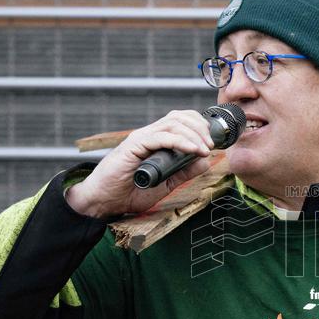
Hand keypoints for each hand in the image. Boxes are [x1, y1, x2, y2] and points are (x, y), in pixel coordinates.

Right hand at [65, 110, 215, 217]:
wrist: (104, 202)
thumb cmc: (130, 192)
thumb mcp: (166, 184)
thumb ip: (183, 173)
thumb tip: (204, 162)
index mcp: (156, 141)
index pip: (181, 121)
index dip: (200, 126)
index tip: (214, 142)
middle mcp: (150, 135)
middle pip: (180, 117)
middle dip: (201, 127)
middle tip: (212, 145)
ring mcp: (141, 138)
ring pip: (173, 123)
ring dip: (194, 134)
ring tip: (205, 148)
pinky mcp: (134, 145)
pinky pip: (161, 137)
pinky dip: (181, 142)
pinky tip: (193, 150)